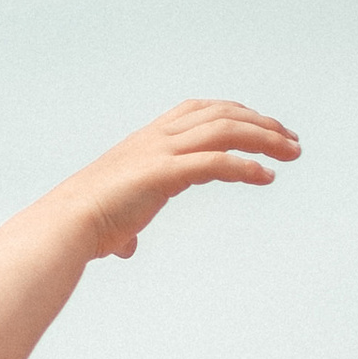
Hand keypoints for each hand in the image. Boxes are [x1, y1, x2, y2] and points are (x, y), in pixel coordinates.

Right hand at [61, 99, 299, 260]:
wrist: (65, 224)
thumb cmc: (85, 224)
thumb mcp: (114, 220)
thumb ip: (125, 230)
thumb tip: (126, 248)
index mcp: (148, 141)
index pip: (199, 110)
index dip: (236, 114)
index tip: (264, 130)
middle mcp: (156, 138)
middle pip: (221, 114)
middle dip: (261, 125)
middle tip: (292, 143)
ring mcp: (159, 152)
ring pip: (224, 130)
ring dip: (263, 138)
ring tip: (291, 153)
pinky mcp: (162, 173)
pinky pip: (214, 162)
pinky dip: (244, 166)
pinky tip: (266, 177)